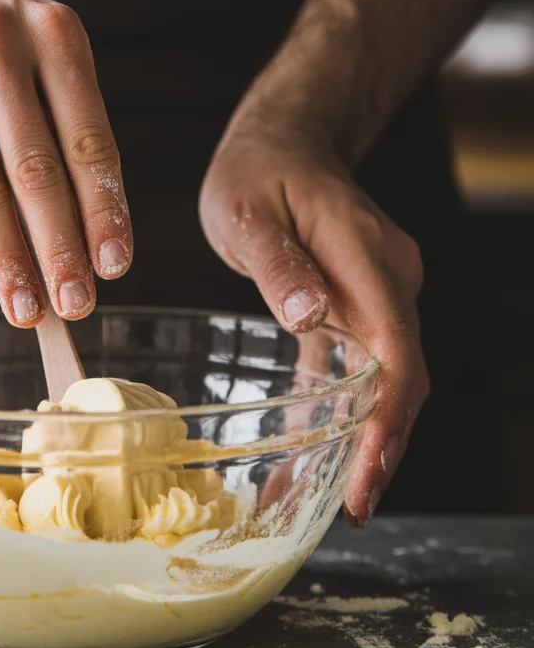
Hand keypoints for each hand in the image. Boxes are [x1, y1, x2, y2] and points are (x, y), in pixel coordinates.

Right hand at [0, 0, 130, 326]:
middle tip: (73, 305)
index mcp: (55, 33)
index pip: (88, 140)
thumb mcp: (43, 56)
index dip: (103, 210)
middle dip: (57, 248)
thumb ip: (66, 130)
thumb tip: (88, 243)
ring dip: (6, 257)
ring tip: (25, 307)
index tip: (113, 267)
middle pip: (35, 170)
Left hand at [199, 112, 427, 525]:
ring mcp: (379, 294)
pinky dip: (338, 413)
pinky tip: (311, 453)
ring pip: (382, 380)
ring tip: (326, 496)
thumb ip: (279, 264)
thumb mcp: (248, 212)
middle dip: (382, 446)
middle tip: (353, 506)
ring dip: (361, 438)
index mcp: (368, 257)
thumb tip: (311, 317)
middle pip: (400, 376)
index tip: (370, 470)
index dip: (389, 417)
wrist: (284, 141)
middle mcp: (388, 280)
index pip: (395, 349)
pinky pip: (354, 369)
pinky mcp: (358, 308)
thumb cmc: (259, 171)